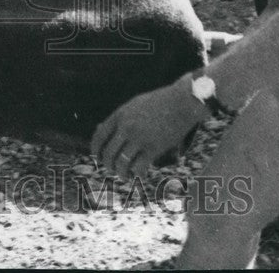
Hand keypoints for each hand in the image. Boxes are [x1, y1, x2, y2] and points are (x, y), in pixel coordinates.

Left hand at [91, 75, 206, 180]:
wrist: (182, 102)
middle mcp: (126, 127)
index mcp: (120, 115)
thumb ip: (120, 117)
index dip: (95, 150)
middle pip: (108, 153)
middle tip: (111, 170)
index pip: (99, 136)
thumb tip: (102, 129)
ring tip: (124, 176)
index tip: (97, 157)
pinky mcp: (153, 148)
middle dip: (108, 165)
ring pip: (121, 163)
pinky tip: (140, 175)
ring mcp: (139, 138)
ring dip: (121, 173)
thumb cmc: (160, 102)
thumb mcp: (135, 104)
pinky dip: (137, 174)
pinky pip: (139, 167)